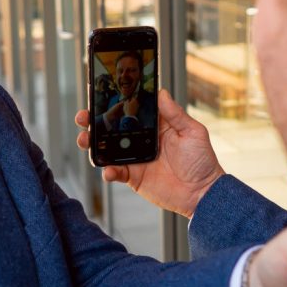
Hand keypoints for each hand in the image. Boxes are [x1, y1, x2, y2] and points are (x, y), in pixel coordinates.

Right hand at [76, 89, 224, 217]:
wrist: (203, 194)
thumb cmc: (202, 161)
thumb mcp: (193, 132)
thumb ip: (175, 114)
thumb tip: (161, 92)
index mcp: (155, 126)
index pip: (130, 110)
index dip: (114, 103)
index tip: (100, 96)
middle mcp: (141, 140)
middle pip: (112, 128)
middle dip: (94, 121)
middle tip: (83, 117)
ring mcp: (135, 158)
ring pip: (107, 149)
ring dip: (93, 144)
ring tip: (85, 140)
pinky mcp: (133, 177)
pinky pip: (114, 172)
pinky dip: (107, 170)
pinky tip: (107, 169)